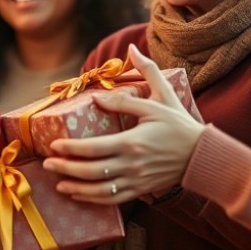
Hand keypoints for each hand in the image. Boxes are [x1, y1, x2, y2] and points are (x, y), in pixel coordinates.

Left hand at [43, 44, 205, 204]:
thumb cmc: (180, 125)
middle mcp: (131, 164)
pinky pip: (112, 199)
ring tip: (58, 183)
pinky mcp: (140, 189)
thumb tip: (130, 50)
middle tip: (47, 163)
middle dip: (66, 169)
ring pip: (99, 190)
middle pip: (91, 172)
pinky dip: (93, 199)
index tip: (54, 145)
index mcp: (132, 141)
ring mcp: (135, 180)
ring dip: (76, 188)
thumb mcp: (162, 97)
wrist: (204, 156)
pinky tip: (79, 194)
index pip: (93, 148)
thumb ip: (144, 75)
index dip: (71, 149)